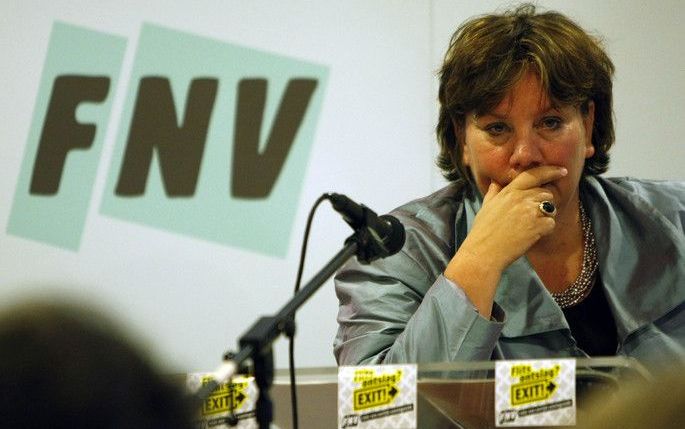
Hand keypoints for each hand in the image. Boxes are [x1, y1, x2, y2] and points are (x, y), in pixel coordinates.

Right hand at [443, 166, 566, 316]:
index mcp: (508, 192)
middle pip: (545, 192)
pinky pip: (551, 223)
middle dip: (545, 202)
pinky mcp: (536, 226)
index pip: (532, 175)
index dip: (550, 171)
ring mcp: (529, 211)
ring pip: (551, 207)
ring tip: (531, 226)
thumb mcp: (485, 207)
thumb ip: (494, 193)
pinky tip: (533, 235)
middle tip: (535, 215)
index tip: (562, 171)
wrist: (484, 252)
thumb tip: (495, 183)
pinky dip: (545, 230)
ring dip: (546, 216)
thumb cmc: (483, 232)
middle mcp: (520, 198)